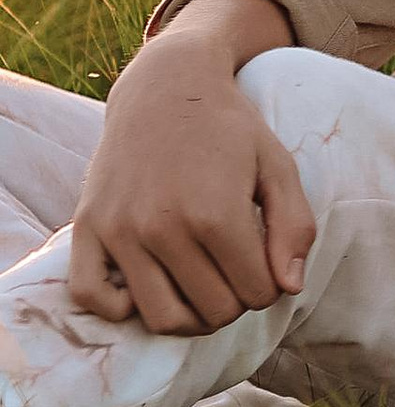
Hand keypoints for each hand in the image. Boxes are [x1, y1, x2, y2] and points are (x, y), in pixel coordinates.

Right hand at [68, 0, 312, 334]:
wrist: (166, 86)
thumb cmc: (229, 129)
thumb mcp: (278, 167)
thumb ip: (294, 227)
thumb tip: (289, 289)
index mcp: (216, 214)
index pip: (256, 295)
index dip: (269, 285)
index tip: (262, 260)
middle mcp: (162, 227)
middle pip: (213, 312)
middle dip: (235, 300)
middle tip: (234, 270)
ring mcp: (120, 230)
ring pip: (162, 319)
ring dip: (190, 316)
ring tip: (200, 285)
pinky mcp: (88, 227)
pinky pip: (92, 297)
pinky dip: (121, 308)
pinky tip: (148, 285)